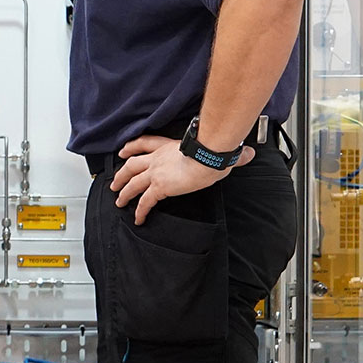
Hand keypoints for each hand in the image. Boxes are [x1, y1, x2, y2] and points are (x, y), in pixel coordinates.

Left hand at [110, 133, 249, 222]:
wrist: (208, 155)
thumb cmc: (214, 150)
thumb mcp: (218, 148)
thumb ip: (230, 153)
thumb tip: (247, 154)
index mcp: (168, 146)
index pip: (145, 143)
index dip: (131, 147)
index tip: (123, 151)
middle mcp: (158, 158)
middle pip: (131, 165)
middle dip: (121, 174)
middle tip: (115, 182)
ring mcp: (156, 172)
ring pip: (132, 183)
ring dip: (124, 192)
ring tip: (119, 201)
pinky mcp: (159, 187)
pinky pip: (144, 202)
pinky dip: (139, 211)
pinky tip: (138, 218)